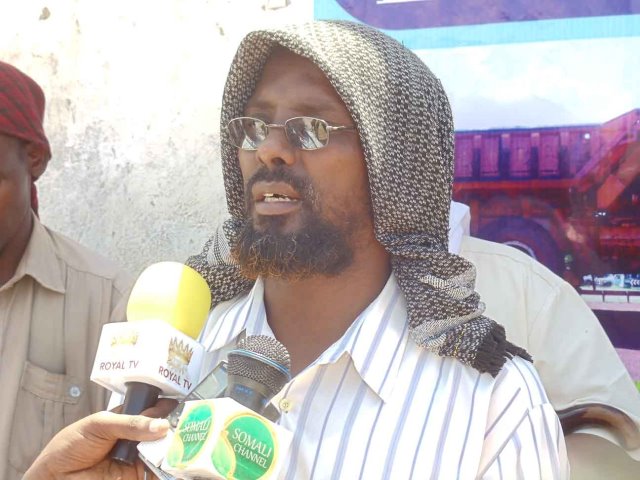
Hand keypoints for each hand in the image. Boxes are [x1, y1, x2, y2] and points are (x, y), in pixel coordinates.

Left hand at [24, 399, 176, 479]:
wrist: (56, 478)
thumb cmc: (71, 446)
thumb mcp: (100, 425)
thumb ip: (131, 423)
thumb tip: (162, 426)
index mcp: (127, 418)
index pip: (151, 409)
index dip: (165, 406)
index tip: (179, 403)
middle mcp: (136, 437)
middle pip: (162, 429)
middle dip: (173, 425)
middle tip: (187, 422)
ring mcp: (138, 457)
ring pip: (163, 448)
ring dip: (173, 444)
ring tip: (185, 438)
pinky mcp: (138, 475)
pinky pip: (158, 469)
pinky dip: (168, 464)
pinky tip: (176, 457)